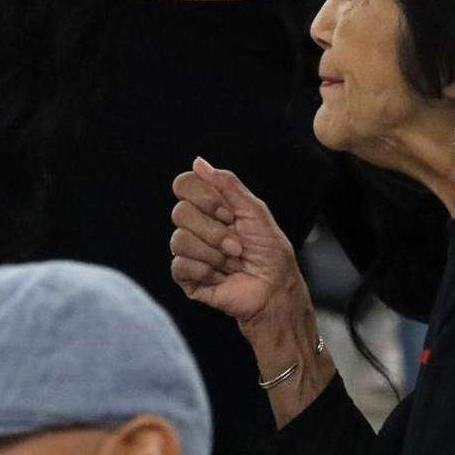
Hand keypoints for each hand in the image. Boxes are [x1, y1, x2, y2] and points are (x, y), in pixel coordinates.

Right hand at [169, 157, 304, 329]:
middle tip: (237, 246)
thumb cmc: (270, 254)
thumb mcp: (255, 212)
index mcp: (210, 207)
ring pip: (179, 240)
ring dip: (213, 254)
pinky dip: (204, 270)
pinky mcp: (186, 277)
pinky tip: (219, 277)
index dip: (205, 198)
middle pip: (180, 212)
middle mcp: (196, 226)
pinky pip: (178, 265)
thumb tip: (198, 162)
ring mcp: (190, 252)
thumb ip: (228, 185)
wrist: (275, 292)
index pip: (184, 185)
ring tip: (232, 264)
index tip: (229, 214)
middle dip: (214, 231)